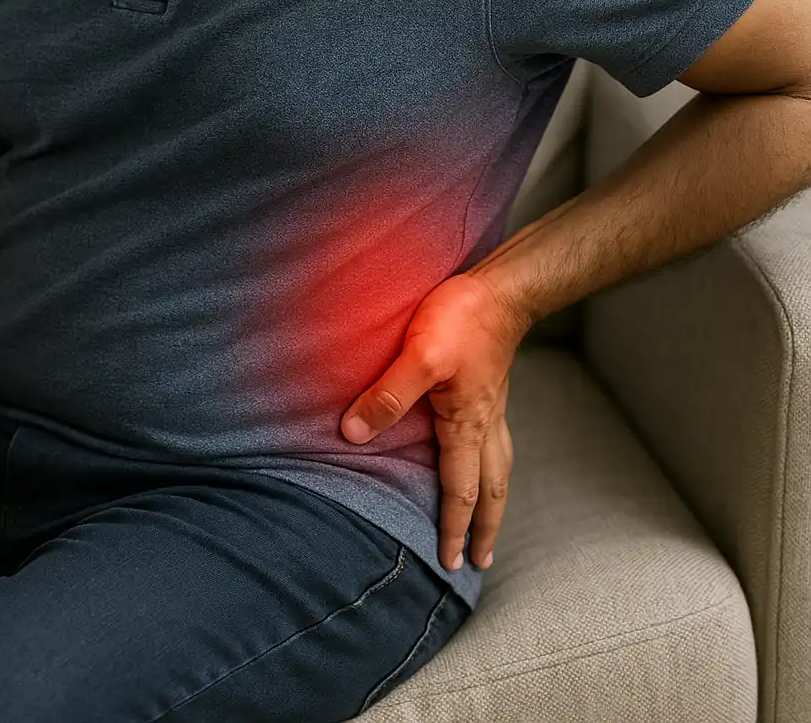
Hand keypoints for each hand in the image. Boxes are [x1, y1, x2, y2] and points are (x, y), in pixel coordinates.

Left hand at [339, 271, 526, 571]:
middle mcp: (485, 423)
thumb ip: (387, 396)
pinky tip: (480, 457)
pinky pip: (496, 442)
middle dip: (487, 528)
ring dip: (495, 500)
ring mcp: (493, 406)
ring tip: (491, 521)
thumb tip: (352, 434)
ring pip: (500, 466)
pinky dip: (492, 465)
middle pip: (493, 489)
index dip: (453, 527)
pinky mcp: (491, 388)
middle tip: (482, 562)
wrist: (501, 289)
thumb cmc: (462, 319)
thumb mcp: (418, 356)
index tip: (450, 562)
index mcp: (467, 424)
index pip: (461, 489)